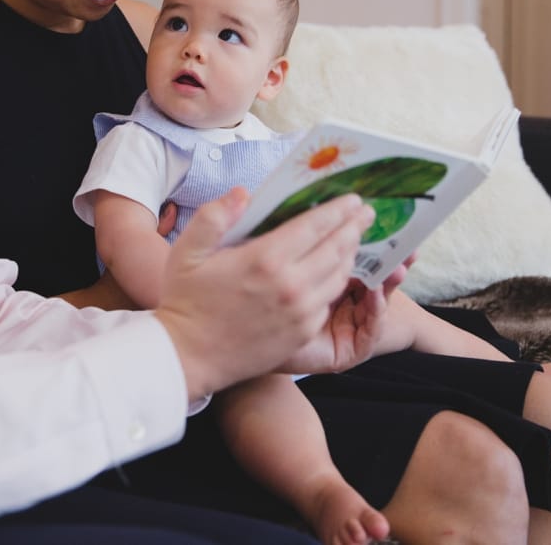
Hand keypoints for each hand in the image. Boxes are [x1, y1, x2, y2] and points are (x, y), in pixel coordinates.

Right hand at [153, 188, 374, 400]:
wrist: (186, 357)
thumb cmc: (185, 301)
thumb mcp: (187, 251)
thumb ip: (214, 216)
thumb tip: (243, 193)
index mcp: (265, 259)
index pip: (315, 226)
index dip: (338, 210)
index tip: (353, 199)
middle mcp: (291, 285)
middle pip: (336, 248)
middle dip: (354, 227)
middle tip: (365, 213)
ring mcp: (300, 312)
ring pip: (339, 275)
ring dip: (350, 253)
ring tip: (353, 239)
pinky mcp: (302, 333)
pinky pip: (329, 301)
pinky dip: (339, 282)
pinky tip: (337, 273)